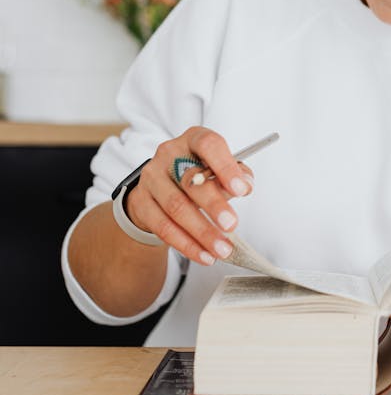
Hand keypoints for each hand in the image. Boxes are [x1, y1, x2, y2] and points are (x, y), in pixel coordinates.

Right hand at [125, 127, 254, 265]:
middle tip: (232, 225)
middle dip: (214, 205)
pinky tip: (204, 255)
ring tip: (223, 248)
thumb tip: (245, 185)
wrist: (160, 189)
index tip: (241, 190)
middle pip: (191, 180)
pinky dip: (186, 245)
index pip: (208, 144)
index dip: (225, 166)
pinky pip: (163, 227)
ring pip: (176, 207)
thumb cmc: (197, 175)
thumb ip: (236, 175)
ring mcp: (151, 178)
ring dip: (202, 232)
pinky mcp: (141, 202)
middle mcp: (169, 154)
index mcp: (192, 139)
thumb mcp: (219, 169)